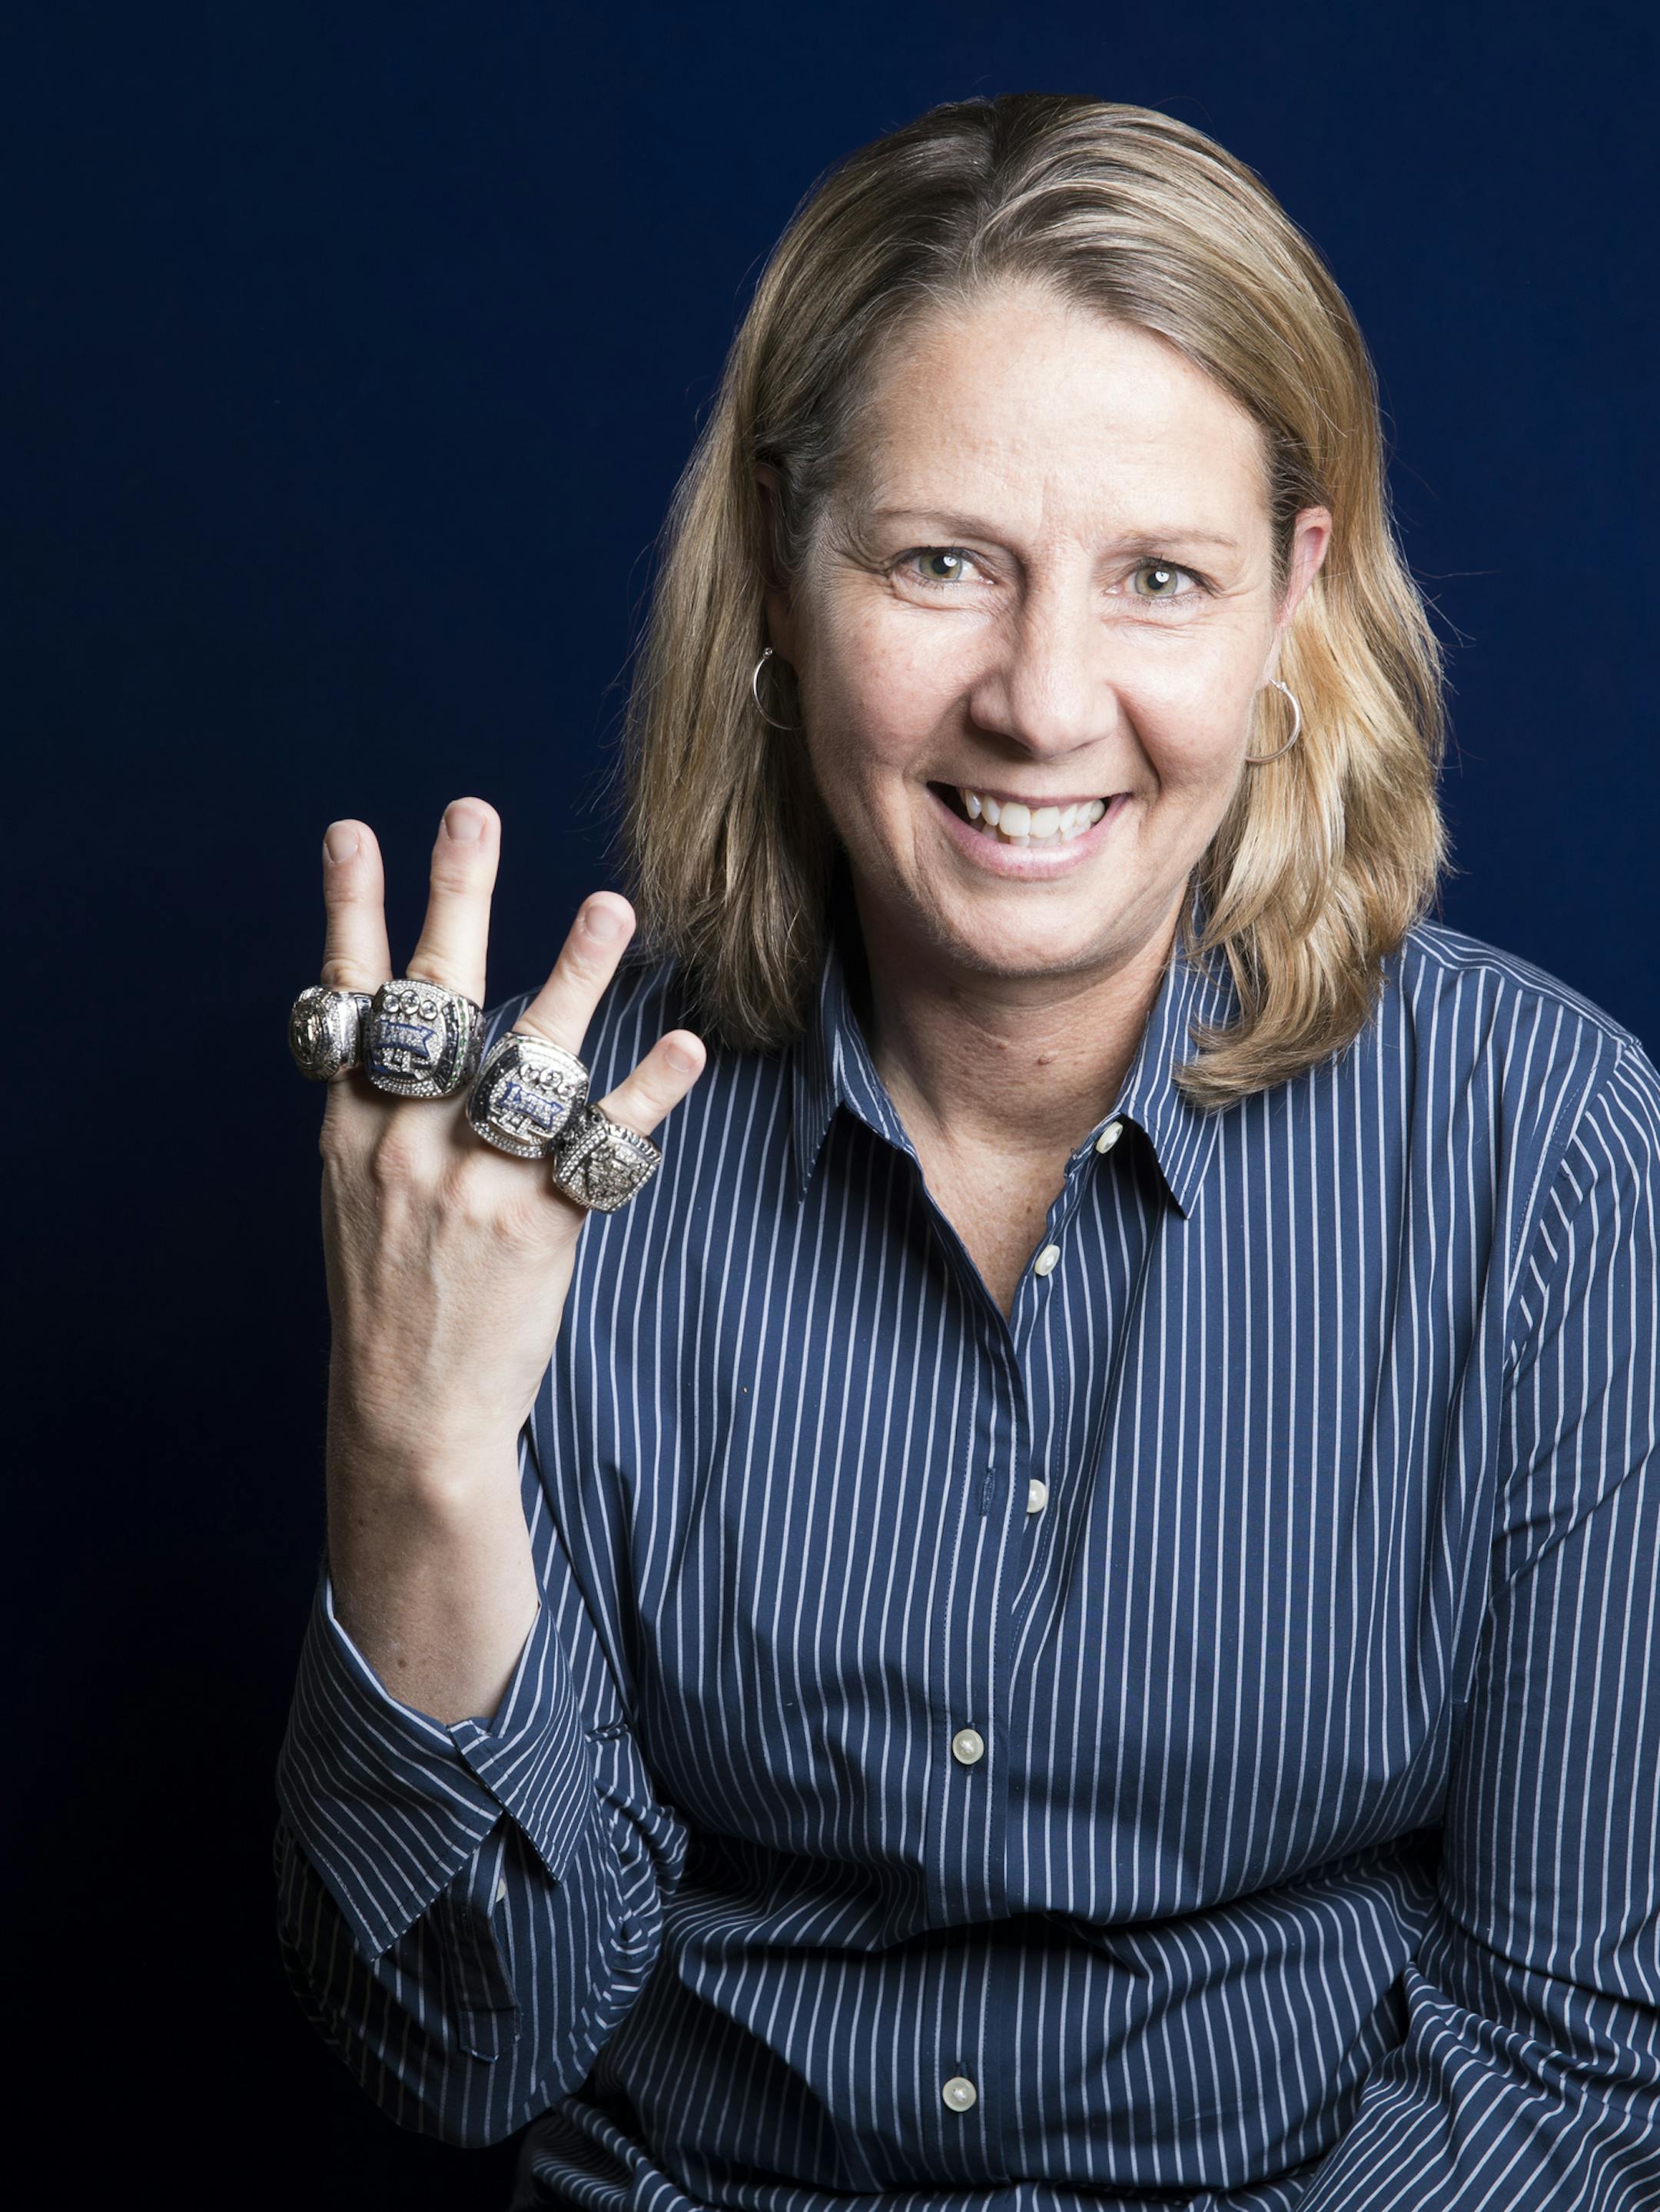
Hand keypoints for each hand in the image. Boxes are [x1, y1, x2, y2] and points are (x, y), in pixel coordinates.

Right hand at [314, 798, 706, 1483]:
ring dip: (573, 975)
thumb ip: (385, 1116)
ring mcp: (470, 1181)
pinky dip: (647, 1093)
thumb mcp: (358, 1198)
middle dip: (452, 899)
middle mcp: (403, 1142)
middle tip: (472, 812)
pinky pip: (601, 1143)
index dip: (351, 913)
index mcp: (351, 1130)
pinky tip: (685, 1045)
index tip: (351, 832)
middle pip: (433, 1001)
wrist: (409, 1414)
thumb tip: (416, 1036)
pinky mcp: (537, 1225)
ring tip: (612, 906)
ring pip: (527, 1058)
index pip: (346, 1001)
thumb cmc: (391, 1298)